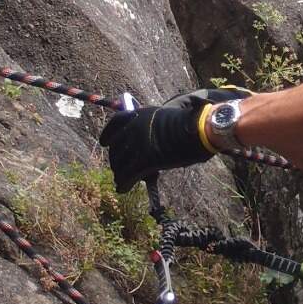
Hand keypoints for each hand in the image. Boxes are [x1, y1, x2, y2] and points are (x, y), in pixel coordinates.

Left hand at [99, 87, 247, 191]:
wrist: (199, 130)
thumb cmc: (191, 124)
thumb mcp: (166, 118)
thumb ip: (152, 127)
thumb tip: (149, 140)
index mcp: (139, 114)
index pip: (115, 123)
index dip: (107, 135)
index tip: (103, 143)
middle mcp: (134, 128)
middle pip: (116, 147)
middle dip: (116, 159)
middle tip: (119, 168)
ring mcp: (138, 144)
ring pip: (119, 163)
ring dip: (119, 173)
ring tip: (122, 181)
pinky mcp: (144, 160)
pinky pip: (127, 176)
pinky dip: (123, 184)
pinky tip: (123, 189)